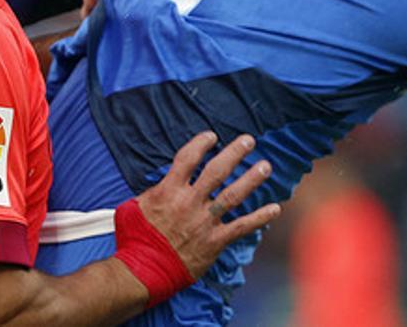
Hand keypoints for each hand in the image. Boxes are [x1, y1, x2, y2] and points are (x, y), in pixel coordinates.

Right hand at [135, 132, 280, 278]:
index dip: (200, 144)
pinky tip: (275, 208)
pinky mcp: (215, 241)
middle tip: (249, 140)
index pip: (187, 159)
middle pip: (216, 171)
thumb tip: (158, 184)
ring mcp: (204, 222)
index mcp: (168, 191)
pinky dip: (260, 217)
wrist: (144, 270)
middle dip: (234, 153)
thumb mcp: (131, 207)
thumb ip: (149, 193)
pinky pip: (241, 226)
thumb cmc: (135, 239)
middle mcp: (189, 202)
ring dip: (251, 179)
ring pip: (233, 195)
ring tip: (265, 166)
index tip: (212, 136)